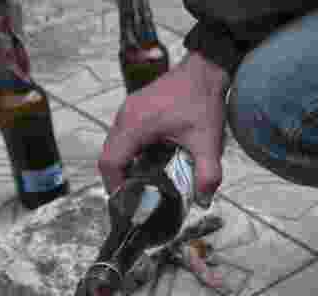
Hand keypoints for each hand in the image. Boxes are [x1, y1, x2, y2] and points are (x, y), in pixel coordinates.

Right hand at [98, 52, 230, 198]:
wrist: (205, 71)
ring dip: (124, 165)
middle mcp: (125, 116)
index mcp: (135, 125)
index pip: (110, 162)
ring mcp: (128, 110)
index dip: (114, 186)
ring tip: (141, 184)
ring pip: (114, 145)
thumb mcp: (208, 142)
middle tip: (135, 198)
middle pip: (108, 156)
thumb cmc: (202, 101)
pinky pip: (123, 135)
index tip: (127, 202)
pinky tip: (147, 163)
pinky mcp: (134, 108)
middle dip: (118, 179)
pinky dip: (129, 152)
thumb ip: (207, 174)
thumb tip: (203, 200)